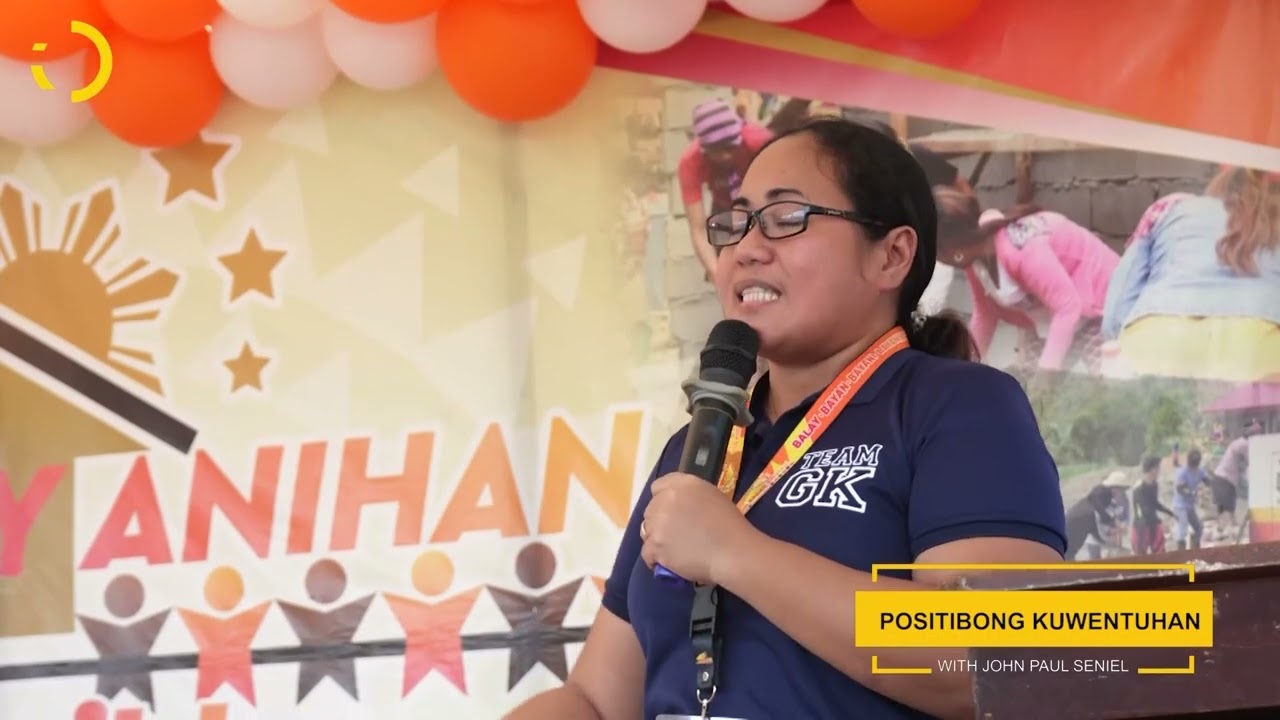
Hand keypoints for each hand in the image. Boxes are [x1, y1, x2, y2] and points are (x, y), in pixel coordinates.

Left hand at [640, 472, 756, 584]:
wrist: (732, 551)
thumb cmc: (730, 525)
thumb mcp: (712, 496)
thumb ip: (691, 496)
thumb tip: (681, 508)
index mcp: (682, 485)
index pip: (658, 486)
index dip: (663, 499)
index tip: (672, 511)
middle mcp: (666, 500)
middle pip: (651, 509)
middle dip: (660, 520)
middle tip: (675, 533)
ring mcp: (658, 524)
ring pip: (647, 531)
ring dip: (657, 539)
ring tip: (673, 549)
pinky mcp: (655, 546)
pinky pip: (647, 553)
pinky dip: (655, 559)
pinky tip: (667, 563)